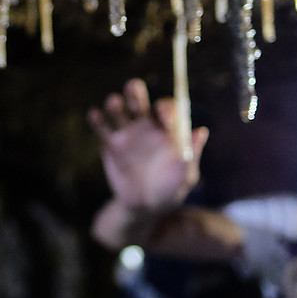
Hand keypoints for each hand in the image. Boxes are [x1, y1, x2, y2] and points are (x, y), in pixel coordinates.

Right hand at [88, 79, 208, 210]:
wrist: (147, 206)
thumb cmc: (171, 188)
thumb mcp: (186, 173)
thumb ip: (192, 152)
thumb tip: (201, 131)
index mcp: (167, 128)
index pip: (165, 106)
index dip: (165, 107)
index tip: (164, 117)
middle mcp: (145, 125)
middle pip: (137, 97)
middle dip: (134, 91)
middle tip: (134, 94)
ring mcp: (126, 133)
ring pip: (117, 108)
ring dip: (115, 101)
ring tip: (115, 105)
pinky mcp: (109, 145)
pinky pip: (100, 127)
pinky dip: (96, 118)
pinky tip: (96, 115)